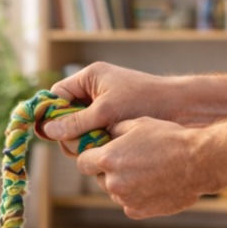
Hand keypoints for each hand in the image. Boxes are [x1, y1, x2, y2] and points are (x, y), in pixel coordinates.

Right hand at [45, 63, 178, 156]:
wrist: (179, 109)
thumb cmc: (144, 101)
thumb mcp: (106, 110)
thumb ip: (76, 121)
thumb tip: (47, 131)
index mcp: (89, 78)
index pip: (57, 94)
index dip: (51, 113)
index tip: (48, 133)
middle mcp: (93, 92)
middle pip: (65, 115)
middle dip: (69, 131)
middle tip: (79, 143)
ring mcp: (102, 109)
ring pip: (78, 129)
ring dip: (83, 140)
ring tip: (97, 146)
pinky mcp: (111, 123)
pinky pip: (93, 135)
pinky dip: (95, 144)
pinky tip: (105, 149)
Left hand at [77, 117, 220, 218]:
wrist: (198, 162)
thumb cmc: (169, 138)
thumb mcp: (138, 124)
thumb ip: (113, 130)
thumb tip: (102, 134)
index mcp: (108, 159)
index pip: (82, 162)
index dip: (90, 157)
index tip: (99, 154)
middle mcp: (113, 182)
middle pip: (99, 178)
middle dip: (109, 171)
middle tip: (130, 161)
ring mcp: (125, 199)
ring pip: (114, 192)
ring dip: (123, 184)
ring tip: (145, 172)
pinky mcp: (138, 212)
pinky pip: (129, 204)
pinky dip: (136, 197)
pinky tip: (153, 184)